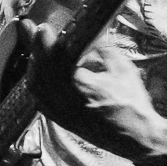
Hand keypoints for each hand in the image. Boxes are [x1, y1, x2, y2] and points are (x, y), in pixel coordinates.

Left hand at [29, 21, 166, 163]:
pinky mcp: (59, 119)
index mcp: (85, 88)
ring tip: (35, 47)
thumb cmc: (133, 105)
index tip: (42, 28)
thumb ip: (103, 50)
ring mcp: (61, 113)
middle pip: (41, 70)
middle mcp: (68, 102)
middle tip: (29, 29)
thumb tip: (88, 35)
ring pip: (35, 85)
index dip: (46, 43)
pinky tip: (36, 71)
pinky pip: (39, 99)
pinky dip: (35, 82)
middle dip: (34, 46)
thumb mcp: (124, 70)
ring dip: (33, 63)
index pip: (57, 61)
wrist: (137, 137)